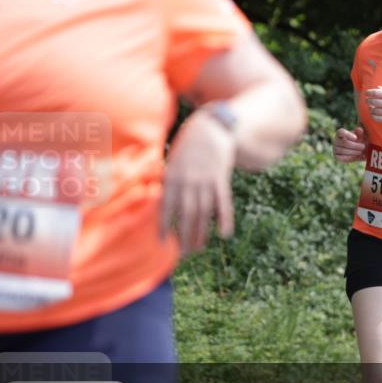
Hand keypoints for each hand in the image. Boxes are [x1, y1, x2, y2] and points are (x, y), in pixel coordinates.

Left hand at [160, 110, 235, 255]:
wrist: (210, 128)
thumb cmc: (188, 146)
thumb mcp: (171, 160)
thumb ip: (167, 181)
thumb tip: (157, 202)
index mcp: (173, 177)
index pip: (166, 207)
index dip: (164, 226)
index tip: (162, 244)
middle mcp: (188, 181)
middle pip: (186, 214)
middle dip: (185, 236)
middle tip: (183, 254)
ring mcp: (206, 181)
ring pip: (204, 212)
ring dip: (201, 232)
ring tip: (198, 249)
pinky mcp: (221, 179)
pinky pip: (223, 203)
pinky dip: (224, 219)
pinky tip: (224, 234)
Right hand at [333, 126, 367, 162]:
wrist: (360, 151)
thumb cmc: (360, 140)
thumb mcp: (362, 135)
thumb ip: (361, 132)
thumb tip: (359, 130)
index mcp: (340, 133)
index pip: (341, 132)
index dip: (348, 135)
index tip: (356, 138)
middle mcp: (336, 140)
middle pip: (344, 142)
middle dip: (355, 145)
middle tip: (363, 147)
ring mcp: (335, 149)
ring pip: (343, 151)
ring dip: (354, 152)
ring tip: (361, 151)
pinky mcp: (337, 157)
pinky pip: (342, 158)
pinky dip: (351, 158)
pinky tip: (358, 156)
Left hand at [365, 86, 381, 127]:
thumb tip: (377, 88)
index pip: (375, 93)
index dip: (368, 93)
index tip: (366, 93)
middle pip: (372, 101)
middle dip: (368, 101)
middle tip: (368, 101)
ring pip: (373, 110)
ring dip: (371, 109)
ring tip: (372, 108)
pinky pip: (376, 118)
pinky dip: (373, 116)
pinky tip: (374, 114)